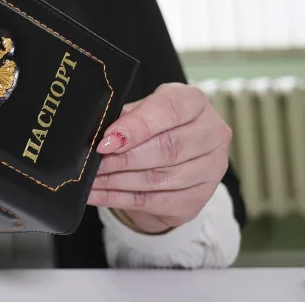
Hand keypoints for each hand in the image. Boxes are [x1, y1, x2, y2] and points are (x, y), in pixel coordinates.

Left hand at [88, 83, 230, 233]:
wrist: (176, 158)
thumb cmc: (155, 126)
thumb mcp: (142, 110)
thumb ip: (127, 117)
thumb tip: (103, 134)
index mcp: (195, 102)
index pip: (168, 111)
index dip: (135, 127)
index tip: (106, 140)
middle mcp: (212, 134)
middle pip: (166, 149)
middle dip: (123, 158)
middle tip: (95, 163)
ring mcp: (211, 169)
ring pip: (159, 179)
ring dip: (118, 181)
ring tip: (92, 180)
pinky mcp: (198, 199)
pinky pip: (154, 202)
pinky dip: (120, 199)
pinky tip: (98, 195)